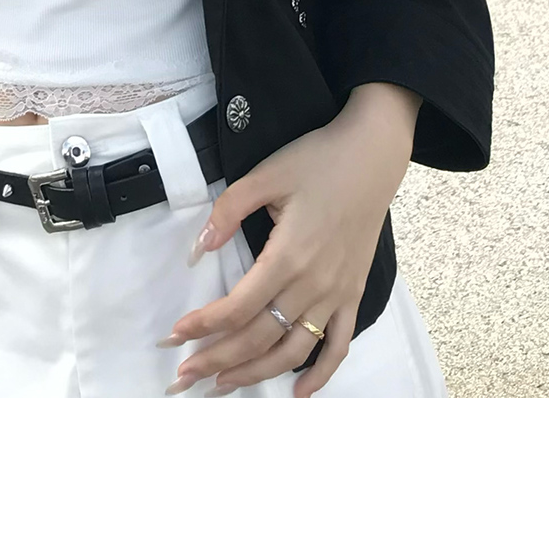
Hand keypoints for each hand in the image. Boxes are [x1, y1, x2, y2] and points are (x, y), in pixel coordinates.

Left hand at [160, 84, 418, 398]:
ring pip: (293, 351)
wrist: (372, 155)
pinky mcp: (353, 295)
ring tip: (223, 386)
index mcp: (288, 255)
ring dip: (256, 374)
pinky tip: (298, 393)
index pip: (239, 307)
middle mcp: (313, 285)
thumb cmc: (317, 161)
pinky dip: (320, 375)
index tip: (175, 335)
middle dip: (217, 360)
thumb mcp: (266, 173)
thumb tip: (200, 248)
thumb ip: (229, 210)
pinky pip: (338, 346)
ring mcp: (336, 295)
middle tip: (185, 375)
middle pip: (259, 337)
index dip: (204, 326)